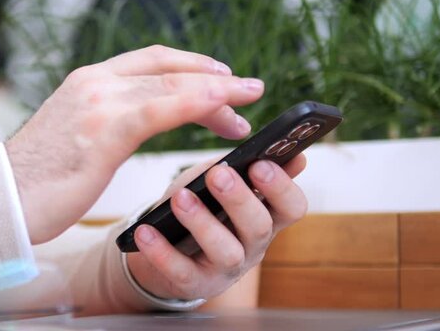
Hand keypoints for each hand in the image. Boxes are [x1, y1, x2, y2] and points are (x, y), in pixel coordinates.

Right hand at [5, 45, 263, 243]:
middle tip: (247, 91)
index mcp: (87, 82)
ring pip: (173, 84)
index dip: (190, 66)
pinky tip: (225, 109)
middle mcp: (94, 83)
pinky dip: (200, 103)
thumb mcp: (75, 138)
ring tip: (249, 100)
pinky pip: (164, 108)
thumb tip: (132, 127)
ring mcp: (99, 102)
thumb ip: (105, 123)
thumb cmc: (38, 178)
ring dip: (218, 90)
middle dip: (213, 77)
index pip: (150, 62)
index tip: (219, 81)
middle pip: (168, 68)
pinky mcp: (105, 129)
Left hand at [126, 154, 306, 300]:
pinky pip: (181, 270)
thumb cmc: (200, 205)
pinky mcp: (195, 284)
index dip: (281, 187)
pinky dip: (162, 251)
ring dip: (203, 223)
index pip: (292, 207)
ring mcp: (225, 269)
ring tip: (181, 198)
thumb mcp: (218, 182)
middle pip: (259, 227)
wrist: (165, 244)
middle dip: (239, 199)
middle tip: (218, 175)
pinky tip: (146, 230)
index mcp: (265, 217)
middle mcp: (252, 246)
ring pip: (226, 252)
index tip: (260, 164)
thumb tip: (292, 156)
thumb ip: (244, 166)